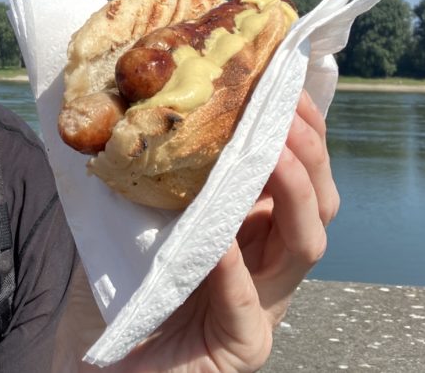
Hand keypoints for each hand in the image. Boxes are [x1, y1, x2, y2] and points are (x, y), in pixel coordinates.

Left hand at [117, 90, 337, 371]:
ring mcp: (264, 308)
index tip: (283, 80)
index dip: (300, 128)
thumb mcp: (145, 214)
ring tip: (272, 153)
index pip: (298, 172)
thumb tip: (133, 96)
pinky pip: (247, 306)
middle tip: (286, 109)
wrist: (105, 363)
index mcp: (257, 230)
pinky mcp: (242, 347)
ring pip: (305, 246)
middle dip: (309, 152)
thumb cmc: (127, 288)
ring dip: (291, 193)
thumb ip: (158, 170)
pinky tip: (220, 241)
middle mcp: (271, 264)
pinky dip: (234, 271)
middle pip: (319, 202)